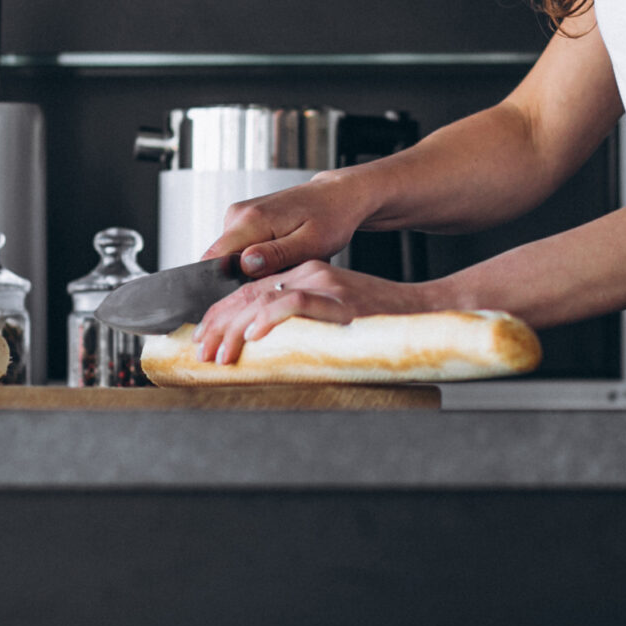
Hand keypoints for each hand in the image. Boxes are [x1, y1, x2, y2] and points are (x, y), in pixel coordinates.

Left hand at [187, 259, 439, 365]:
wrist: (423, 311)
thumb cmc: (378, 322)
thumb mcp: (329, 317)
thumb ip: (298, 322)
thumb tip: (258, 346)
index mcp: (304, 275)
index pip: (248, 291)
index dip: (220, 314)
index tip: (202, 336)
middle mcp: (310, 273)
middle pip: (249, 294)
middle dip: (219, 324)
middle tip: (202, 350)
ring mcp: (325, 284)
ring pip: (264, 298)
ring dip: (236, 329)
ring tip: (221, 351)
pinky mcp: (340, 299)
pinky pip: (297, 303)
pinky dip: (271, 319)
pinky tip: (255, 336)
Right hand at [201, 171, 369, 281]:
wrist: (338, 196)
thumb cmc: (331, 218)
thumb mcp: (311, 243)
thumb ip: (276, 254)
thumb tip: (245, 264)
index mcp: (250, 220)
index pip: (213, 259)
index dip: (220, 286)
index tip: (244, 297)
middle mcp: (238, 215)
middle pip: (221, 263)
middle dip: (243, 281)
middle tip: (280, 281)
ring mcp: (239, 216)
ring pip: (231, 259)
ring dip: (253, 272)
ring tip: (285, 267)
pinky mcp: (244, 220)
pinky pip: (240, 250)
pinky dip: (258, 261)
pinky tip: (282, 258)